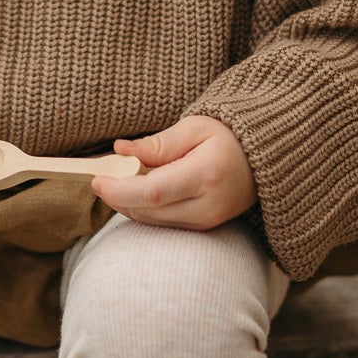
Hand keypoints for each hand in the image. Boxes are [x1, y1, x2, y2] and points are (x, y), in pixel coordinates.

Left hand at [90, 114, 257, 229]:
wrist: (260, 161)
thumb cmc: (227, 138)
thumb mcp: (194, 128)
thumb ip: (158, 143)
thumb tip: (121, 150)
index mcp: (207, 175)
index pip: (154, 192)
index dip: (120, 189)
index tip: (97, 180)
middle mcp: (207, 206)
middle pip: (148, 210)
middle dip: (117, 196)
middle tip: (101, 175)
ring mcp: (206, 222)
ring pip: (151, 220)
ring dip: (127, 202)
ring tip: (119, 178)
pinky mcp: (202, 228)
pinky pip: (161, 223)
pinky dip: (143, 208)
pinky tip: (137, 189)